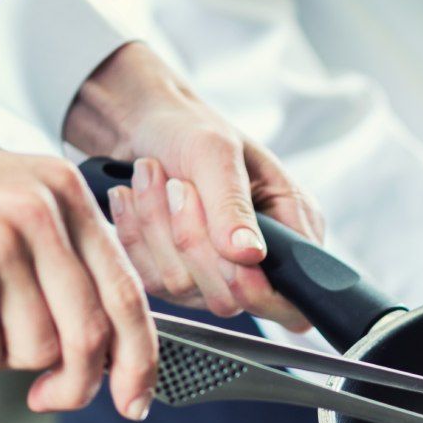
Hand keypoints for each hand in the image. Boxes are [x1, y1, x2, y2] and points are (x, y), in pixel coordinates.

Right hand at [0, 137, 155, 416]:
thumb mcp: (0, 204)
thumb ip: (59, 258)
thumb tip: (108, 342)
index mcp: (60, 187)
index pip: (126, 289)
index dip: (138, 356)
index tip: (136, 396)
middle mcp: (40, 209)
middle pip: (91, 333)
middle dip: (77, 383)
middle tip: (50, 399)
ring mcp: (0, 242)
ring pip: (37, 351)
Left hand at [63, 42, 323, 331]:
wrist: (140, 124)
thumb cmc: (190, 128)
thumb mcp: (216, 153)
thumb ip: (233, 206)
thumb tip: (250, 254)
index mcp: (291, 229)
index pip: (289, 299)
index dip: (257, 288)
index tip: (227, 247)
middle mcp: (257, 261)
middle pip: (229, 298)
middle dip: (193, 241)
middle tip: (178, 186)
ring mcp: (214, 276)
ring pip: (183, 288)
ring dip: (156, 229)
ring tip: (149, 176)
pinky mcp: (176, 277)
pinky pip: (151, 281)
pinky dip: (134, 235)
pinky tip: (131, 198)